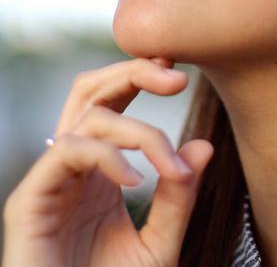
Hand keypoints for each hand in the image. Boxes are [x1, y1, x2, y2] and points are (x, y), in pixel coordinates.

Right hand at [1, 57, 213, 266]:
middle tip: (176, 78)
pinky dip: (107, 156)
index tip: (180, 74)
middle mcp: (72, 165)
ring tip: (168, 161)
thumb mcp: (158, 247)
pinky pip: (68, 151)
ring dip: (136, 128)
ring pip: (87, 117)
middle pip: (91, 90)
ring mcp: (50, 180)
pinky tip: (135, 182)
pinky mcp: (29, 201)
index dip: (140, 76)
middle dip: (133, 72)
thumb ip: (178, 199)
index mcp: (98, 168)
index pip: (113, 101)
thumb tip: (205, 145)